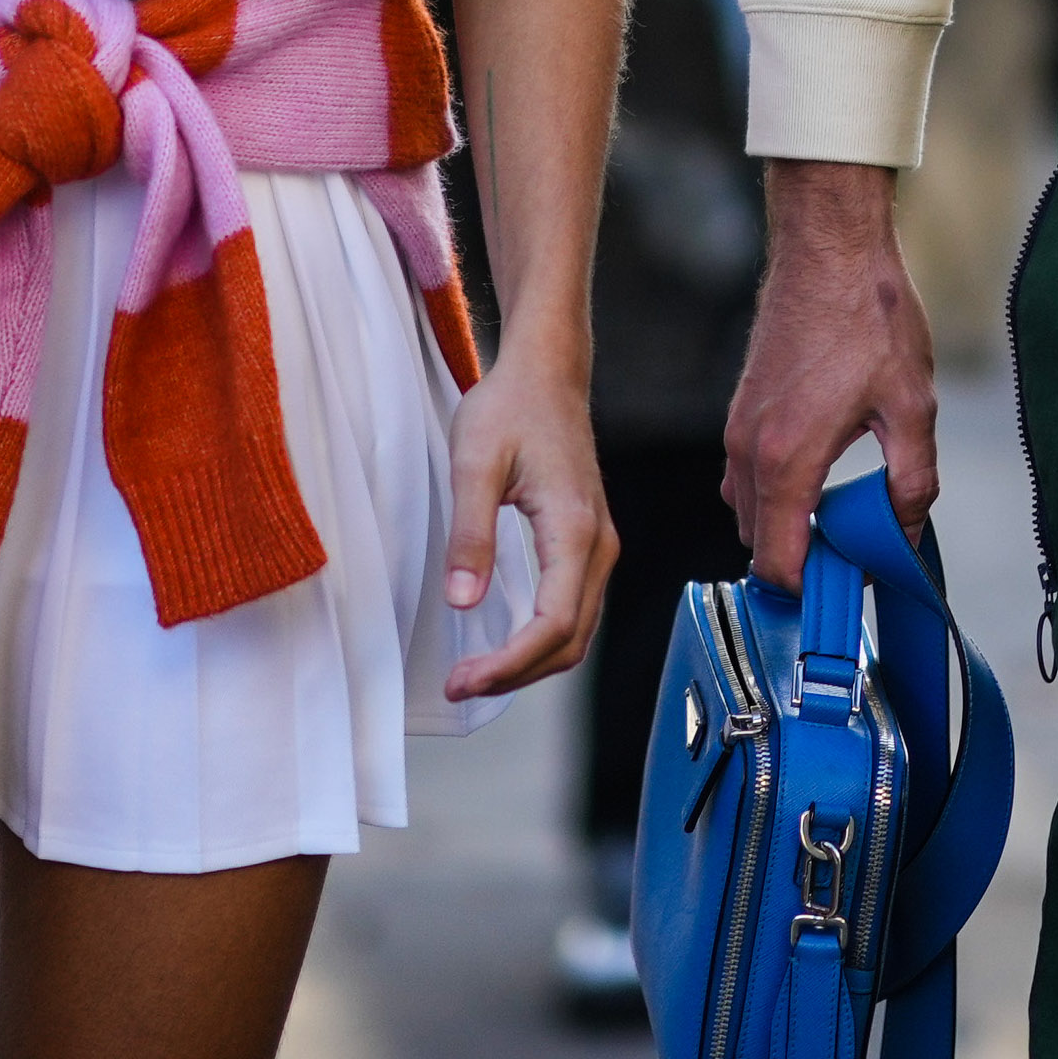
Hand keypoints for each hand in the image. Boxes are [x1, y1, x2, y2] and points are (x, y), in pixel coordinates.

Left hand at [439, 353, 615, 702]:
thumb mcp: (474, 464)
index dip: (510, 664)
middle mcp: (597, 544)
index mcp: (574, 529)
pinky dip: (542, 640)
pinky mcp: (586, 542)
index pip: (554, 624)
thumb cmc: (510, 408)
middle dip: (517, 675)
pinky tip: (502, 644)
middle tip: (460, 686)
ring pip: (577, 630)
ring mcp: (598, 544)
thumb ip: (470, 535)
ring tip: (475, 674)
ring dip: (529, 663)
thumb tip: (462, 603)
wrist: (546, 372)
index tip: (463, 680)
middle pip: (571, 639)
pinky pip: (574, 609)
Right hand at [721, 160, 936, 584]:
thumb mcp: (912, 407)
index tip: (848, 587)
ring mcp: (738, 428)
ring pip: (747, 509)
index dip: (810, 589)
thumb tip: (907, 532)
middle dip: (799, 560)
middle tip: (854, 555)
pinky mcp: (741, 409)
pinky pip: (745, 475)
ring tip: (842, 518)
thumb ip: (911, 482)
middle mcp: (749, 450)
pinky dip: (774, 493)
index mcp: (788, 460)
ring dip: (786, 525)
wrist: (829, 249)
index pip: (775, 562)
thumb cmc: (869, 318)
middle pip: (756, 543)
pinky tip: (822, 474)